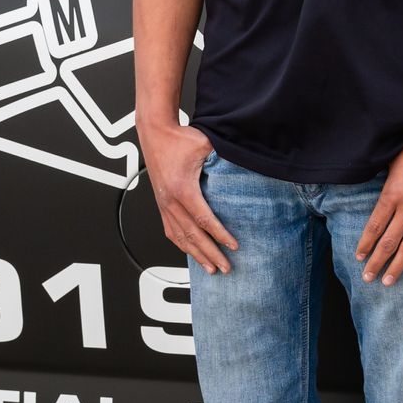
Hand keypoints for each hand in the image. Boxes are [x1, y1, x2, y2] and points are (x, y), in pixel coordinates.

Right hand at [139, 121, 236, 273]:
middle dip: (210, 254)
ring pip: (180, 237)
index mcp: (183, 189)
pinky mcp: (161, 204)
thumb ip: (224, 157)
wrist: (155, 133)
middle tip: (226, 268)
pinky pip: (170, 230)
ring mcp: (163, 204)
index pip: (204, 219)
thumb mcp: (206, 145)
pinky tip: (191, 252)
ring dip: (196, 255)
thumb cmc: (180, 138)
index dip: (220, 235)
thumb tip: (247, 164)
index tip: (234, 246)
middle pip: (192, 235)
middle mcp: (170, 201)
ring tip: (210, 269)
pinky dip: (182, 244)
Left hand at [355, 127, 402, 284]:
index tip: (359, 256)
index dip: (365, 244)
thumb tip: (372, 196)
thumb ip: (383, 185)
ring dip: (397, 267)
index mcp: (392, 194)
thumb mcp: (392, 162)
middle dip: (376, 262)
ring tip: (387, 281)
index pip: (374, 227)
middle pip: (388, 242)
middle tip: (367, 276)